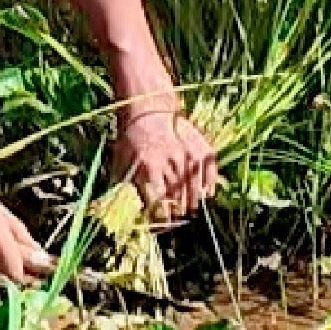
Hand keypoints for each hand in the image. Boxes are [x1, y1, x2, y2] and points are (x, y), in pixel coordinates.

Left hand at [107, 104, 218, 223]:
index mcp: (150, 167)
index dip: (162, 215)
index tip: (163, 220)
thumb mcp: (121, 161)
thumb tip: (124, 210)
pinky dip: (209, 186)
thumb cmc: (131, 138)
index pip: (159, 201)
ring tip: (190, 208)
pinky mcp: (200, 147)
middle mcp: (170, 162)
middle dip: (178, 210)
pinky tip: (206, 194)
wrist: (147, 108)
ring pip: (194, 188)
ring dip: (192, 202)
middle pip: (178, 197)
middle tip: (178, 216)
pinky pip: (209, 173)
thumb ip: (125, 185)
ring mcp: (187, 154)